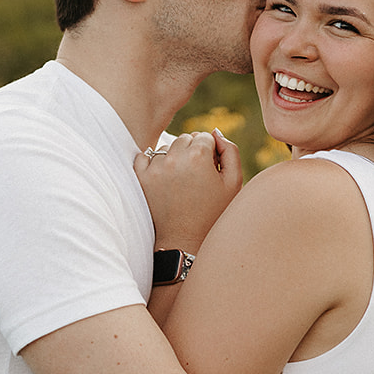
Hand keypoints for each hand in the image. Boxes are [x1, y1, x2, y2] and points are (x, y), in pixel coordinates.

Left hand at [134, 129, 242, 249]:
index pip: (205, 136)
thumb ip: (230, 151)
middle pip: (185, 138)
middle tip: (197, 176)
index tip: (211, 171)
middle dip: (192, 152)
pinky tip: (164, 178)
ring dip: (174, 158)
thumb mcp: (233, 183)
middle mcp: (174, 158)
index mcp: (199, 156)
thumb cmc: (213, 214)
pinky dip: (153, 164)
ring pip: (166, 147)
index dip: (211, 153)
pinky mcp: (140, 178)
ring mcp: (155, 168)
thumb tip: (215, 133)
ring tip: (181, 181)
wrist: (184, 241)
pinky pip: (145, 157)